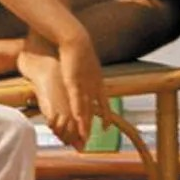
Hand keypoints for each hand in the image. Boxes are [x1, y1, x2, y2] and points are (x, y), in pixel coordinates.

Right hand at [57, 31, 103, 147]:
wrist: (76, 38)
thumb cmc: (79, 47)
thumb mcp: (86, 61)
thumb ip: (87, 70)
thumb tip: (87, 72)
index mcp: (98, 81)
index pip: (104, 103)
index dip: (105, 115)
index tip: (106, 127)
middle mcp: (93, 86)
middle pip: (92, 110)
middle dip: (90, 126)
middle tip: (88, 140)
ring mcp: (84, 84)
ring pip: (85, 108)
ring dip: (84, 123)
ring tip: (84, 137)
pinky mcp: (73, 81)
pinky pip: (76, 98)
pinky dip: (77, 109)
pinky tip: (77, 119)